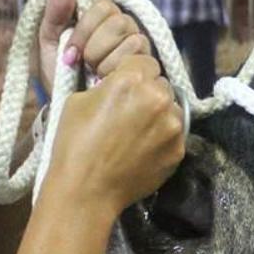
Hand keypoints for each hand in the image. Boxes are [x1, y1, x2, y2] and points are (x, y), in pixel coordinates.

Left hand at [37, 0, 150, 95]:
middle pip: (121, 22)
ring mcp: (138, 49)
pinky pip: (142, 60)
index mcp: (101, 18)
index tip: (70, 53)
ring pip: (134, 40)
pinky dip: (120, 73)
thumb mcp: (49, 46)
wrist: (70, 109)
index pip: (104, 6)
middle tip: (85, 65)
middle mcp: (124, 29)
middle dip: (96, 47)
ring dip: (108, 62)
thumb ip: (53, 15)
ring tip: (95, 77)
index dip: (85, 30)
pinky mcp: (147, 69)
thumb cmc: (60, 75)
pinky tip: (107, 83)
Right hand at [45, 56, 184, 215]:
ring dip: (158, 114)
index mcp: (132, 79)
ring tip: (137, 133)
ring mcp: (172, 125)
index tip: (124, 86)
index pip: (144, 61)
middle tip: (129, 111)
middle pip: (160, 83)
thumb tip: (117, 85)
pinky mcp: (179, 150)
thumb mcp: (79, 100)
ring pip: (171, 108)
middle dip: (147, 92)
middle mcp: (159, 97)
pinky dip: (162, 137)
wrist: (86, 192)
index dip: (132, 72)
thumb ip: (106, 85)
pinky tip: (143, 149)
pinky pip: (174, 133)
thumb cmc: (74, 145)